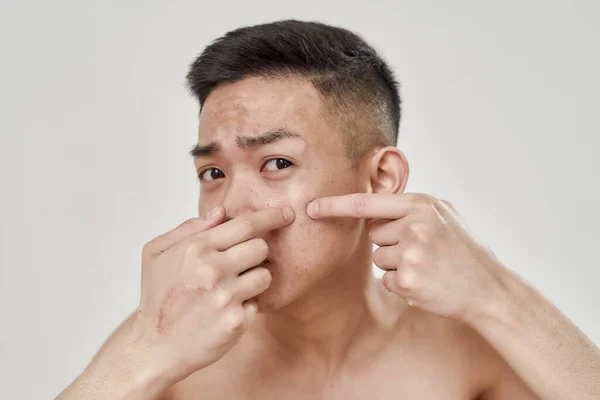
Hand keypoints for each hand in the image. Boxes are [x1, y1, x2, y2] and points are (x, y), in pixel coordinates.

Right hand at [131, 206, 294, 383]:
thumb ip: (188, 228)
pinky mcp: (235, 322)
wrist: (153, 347)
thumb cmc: (157, 296)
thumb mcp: (156, 253)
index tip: (287, 214)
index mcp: (195, 248)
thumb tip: (222, 212)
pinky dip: (245, 307)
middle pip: (261, 248)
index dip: (271, 216)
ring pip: (265, 276)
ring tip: (231, 289)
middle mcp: (212, 270)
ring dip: (254, 280)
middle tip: (239, 265)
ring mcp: (225, 297)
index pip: (245, 224)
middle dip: (256, 253)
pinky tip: (224, 312)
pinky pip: (257, 304)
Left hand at [307, 193, 506, 323]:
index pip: (368, 202)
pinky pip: (387, 280)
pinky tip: (427, 284)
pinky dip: (402, 285)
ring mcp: (411, 252)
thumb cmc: (464, 252)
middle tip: (424, 252)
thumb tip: (374, 204)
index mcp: (422, 204)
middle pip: (374, 234)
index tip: (311, 207)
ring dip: (397, 266)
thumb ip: (411, 208)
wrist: (490, 289)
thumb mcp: (444, 216)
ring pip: (379, 258)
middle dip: (392, 243)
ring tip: (428, 268)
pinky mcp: (408, 279)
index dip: (336, 205)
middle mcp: (415, 224)